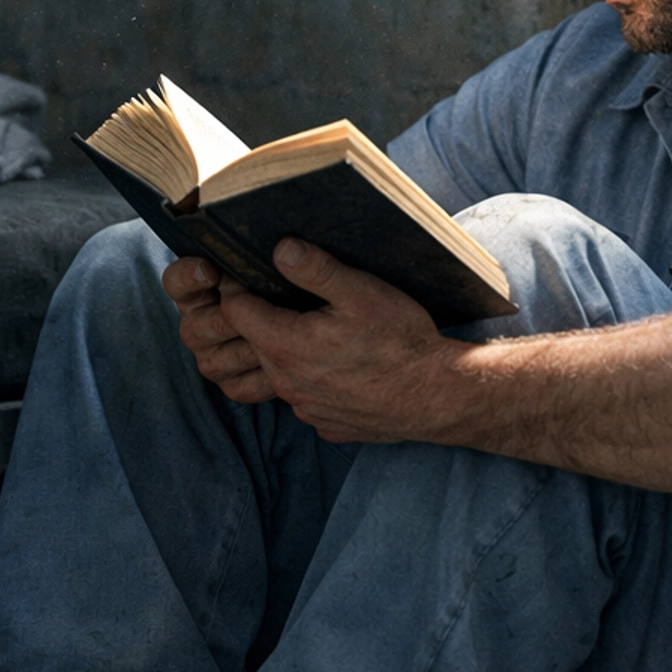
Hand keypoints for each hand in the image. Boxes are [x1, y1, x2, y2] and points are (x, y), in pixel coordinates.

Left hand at [166, 240, 452, 440]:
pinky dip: (309, 379)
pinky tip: (336, 364)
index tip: (251, 270)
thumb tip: (279, 249)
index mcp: (286, 346)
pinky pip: (303, 396)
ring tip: (310, 329)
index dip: (238, 286)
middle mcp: (286, 383)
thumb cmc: (401, 342)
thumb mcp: (361, 293)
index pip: (234, 311)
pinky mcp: (325, 422)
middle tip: (282, 293)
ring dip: (282, 350)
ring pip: (276, 373)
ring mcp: (305, 407)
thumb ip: (315, 270)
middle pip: (251, 342)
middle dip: (257, 316)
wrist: (436, 396)